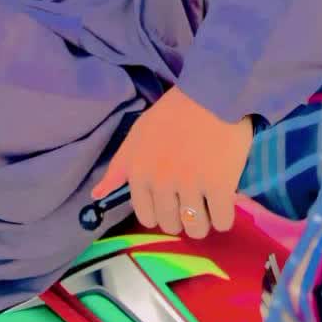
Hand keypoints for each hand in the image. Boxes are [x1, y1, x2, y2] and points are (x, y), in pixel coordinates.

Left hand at [90, 85, 254, 239]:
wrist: (211, 93)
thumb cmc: (173, 112)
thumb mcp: (137, 136)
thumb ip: (118, 168)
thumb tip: (96, 195)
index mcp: (139, 174)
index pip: (146, 216)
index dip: (160, 212)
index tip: (172, 201)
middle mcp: (161, 184)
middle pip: (171, 225)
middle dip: (181, 219)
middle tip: (192, 202)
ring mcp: (191, 187)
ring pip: (196, 228)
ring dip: (202, 224)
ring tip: (208, 208)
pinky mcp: (220, 187)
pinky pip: (222, 221)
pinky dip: (224, 218)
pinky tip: (225, 204)